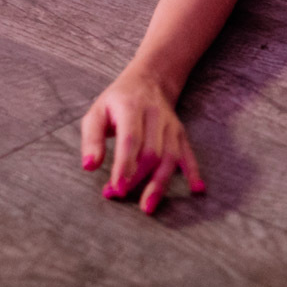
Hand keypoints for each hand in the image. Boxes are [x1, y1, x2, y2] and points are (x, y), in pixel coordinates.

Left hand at [80, 72, 205, 214]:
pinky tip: (197, 188)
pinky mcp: (180, 133)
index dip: (125, 166)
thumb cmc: (118, 101)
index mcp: (131, 108)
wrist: (149, 79)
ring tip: (147, 206)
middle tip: (118, 195)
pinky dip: (193, 172)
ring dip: (159, 183)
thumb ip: (91, 139)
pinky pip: (188, 154)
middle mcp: (155, 116)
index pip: (131, 140)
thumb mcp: (97, 112)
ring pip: (170, 157)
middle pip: (151, 152)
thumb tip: (89, 167)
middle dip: (136, 178)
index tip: (117, 188)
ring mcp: (171, 125)